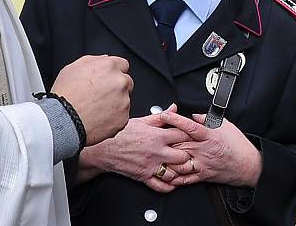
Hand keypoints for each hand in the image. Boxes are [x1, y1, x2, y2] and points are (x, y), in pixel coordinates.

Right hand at [51, 55, 132, 145]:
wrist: (64, 121)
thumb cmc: (65, 95)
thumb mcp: (72, 68)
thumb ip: (93, 60)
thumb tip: (104, 59)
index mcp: (109, 67)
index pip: (123, 65)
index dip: (114, 73)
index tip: (107, 80)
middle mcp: (120, 82)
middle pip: (126, 82)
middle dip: (117, 88)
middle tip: (100, 96)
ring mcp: (123, 101)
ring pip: (124, 100)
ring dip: (115, 103)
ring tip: (96, 109)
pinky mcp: (123, 118)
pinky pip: (121, 116)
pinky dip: (113, 118)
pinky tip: (98, 118)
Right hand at [78, 105, 192, 191]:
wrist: (104, 148)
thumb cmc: (121, 134)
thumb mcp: (141, 120)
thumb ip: (160, 117)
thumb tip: (173, 108)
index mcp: (157, 136)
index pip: (182, 135)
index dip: (189, 135)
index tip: (191, 136)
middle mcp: (156, 151)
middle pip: (183, 156)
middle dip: (187, 154)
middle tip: (187, 153)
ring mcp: (151, 165)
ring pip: (174, 173)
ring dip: (178, 171)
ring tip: (180, 167)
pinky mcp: (144, 176)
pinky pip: (161, 186)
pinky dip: (169, 186)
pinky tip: (171, 181)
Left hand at [161, 112, 262, 187]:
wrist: (248, 165)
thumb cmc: (237, 145)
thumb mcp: (225, 125)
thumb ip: (207, 119)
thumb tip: (193, 115)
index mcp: (209, 136)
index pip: (189, 126)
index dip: (175, 119)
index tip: (164, 114)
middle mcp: (204, 150)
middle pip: (180, 143)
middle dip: (166, 139)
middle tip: (155, 134)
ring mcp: (202, 163)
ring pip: (179, 162)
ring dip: (168, 158)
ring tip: (158, 154)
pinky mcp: (203, 175)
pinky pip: (186, 178)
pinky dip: (175, 176)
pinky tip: (167, 172)